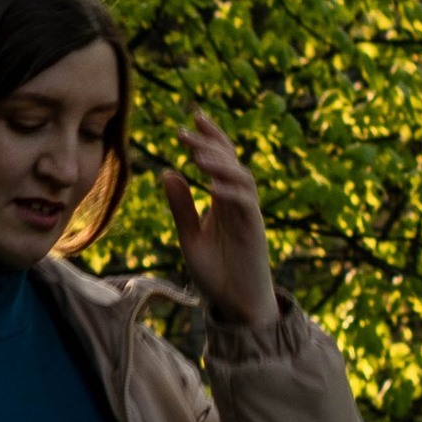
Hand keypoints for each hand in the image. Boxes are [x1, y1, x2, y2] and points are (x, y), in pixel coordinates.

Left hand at [158, 115, 277, 333]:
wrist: (237, 305)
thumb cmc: (216, 273)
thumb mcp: (190, 237)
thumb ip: (181, 207)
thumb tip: (166, 172)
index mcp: (223, 200)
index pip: (219, 159)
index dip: (210, 136)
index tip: (192, 116)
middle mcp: (238, 202)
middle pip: (230, 162)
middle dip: (209, 143)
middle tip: (185, 130)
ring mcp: (248, 216)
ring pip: (241, 178)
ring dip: (220, 165)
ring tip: (196, 156)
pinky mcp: (254, 232)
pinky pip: (245, 206)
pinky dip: (230, 194)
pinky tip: (211, 188)